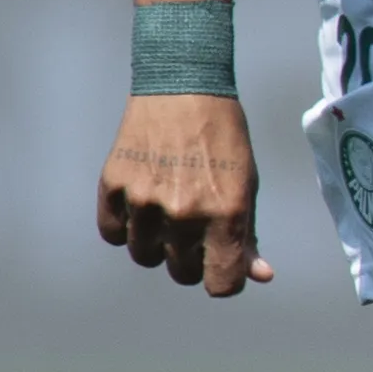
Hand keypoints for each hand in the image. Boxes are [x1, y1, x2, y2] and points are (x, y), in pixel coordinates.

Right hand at [101, 92, 270, 295]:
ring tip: (167, 211)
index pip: (221, 284)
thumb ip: (248, 233)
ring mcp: (145, 201)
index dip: (224, 279)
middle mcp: (184, 212)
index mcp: (226, 213)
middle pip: (182, 273)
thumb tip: (259, 275)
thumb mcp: (247, 184)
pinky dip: (125, 227)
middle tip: (194, 228)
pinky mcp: (113, 187)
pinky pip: (114, 234)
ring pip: (145, 256)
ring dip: (157, 243)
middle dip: (191, 259)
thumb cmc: (223, 138)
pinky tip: (141, 203)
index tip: (221, 265)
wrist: (182, 88)